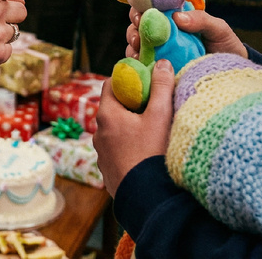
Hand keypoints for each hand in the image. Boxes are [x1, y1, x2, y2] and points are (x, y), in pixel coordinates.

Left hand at [93, 59, 175, 195]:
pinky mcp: (108, 169)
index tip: (145, 80)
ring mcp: (102, 153)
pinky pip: (118, 149)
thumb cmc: (152, 155)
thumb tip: (162, 63)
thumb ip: (161, 87)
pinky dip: (129, 145)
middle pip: (114, 108)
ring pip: (116, 130)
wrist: (146, 199)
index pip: (111, 84)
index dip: (127, 79)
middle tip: (154, 104)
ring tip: (153, 130)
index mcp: (107, 115)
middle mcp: (99, 132)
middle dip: (133, 103)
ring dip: (131, 126)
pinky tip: (147, 151)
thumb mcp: (160, 117)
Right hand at [125, 8, 246, 58]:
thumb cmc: (226, 46)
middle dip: (133, 29)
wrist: (232, 74)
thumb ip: (201, 19)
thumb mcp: (218, 29)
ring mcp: (160, 52)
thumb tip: (177, 17)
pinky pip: (142, 66)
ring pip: (136, 45)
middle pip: (138, 26)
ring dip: (133, 46)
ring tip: (138, 52)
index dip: (141, 8)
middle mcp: (163, 34)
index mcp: (174, 19)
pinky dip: (137, 65)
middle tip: (138, 36)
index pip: (151, 8)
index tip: (141, 15)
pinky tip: (141, 65)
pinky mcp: (159, 70)